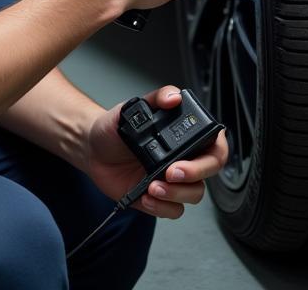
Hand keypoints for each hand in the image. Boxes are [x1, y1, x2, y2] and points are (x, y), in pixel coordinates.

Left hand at [84, 85, 229, 219]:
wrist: (92, 148)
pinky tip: (146, 197)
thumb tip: (174, 97)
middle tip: (171, 172)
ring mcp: (172, 180)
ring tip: (153, 187)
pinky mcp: (158, 198)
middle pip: (208, 172)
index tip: (191, 154)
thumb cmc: (114, 127)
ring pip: (193, 194)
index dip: (214, 154)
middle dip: (193, 174)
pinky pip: (173, 210)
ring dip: (176, 194)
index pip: (215, 145)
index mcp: (183, 136)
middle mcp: (183, 158)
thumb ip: (155, 98)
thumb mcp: (133, 108)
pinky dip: (162, 207)